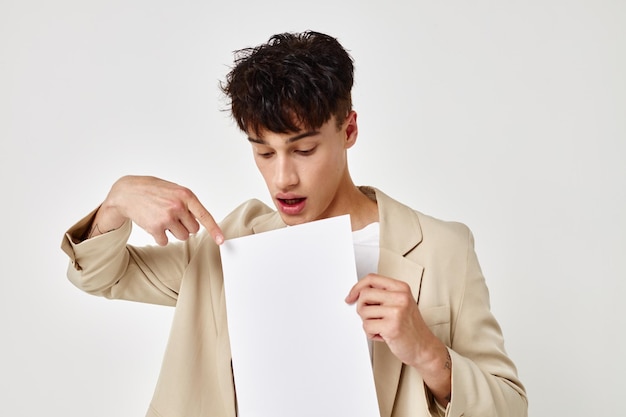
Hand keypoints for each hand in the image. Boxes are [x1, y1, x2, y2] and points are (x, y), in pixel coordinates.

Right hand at [91, 175, 223, 245]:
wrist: (127, 192)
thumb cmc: (153, 190)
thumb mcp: (174, 190)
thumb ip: (188, 203)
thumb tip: (200, 222)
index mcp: (186, 195)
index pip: (205, 216)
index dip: (214, 230)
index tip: (221, 241)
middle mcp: (178, 206)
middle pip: (194, 230)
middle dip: (185, 226)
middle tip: (172, 216)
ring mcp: (167, 218)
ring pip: (182, 237)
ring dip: (174, 232)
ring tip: (163, 219)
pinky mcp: (155, 228)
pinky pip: (165, 242)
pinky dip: (160, 237)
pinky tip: (153, 224)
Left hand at [345, 274, 430, 365]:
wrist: (424, 347)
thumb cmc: (410, 327)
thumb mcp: (401, 303)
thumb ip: (383, 295)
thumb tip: (357, 294)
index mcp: (401, 288)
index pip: (371, 279)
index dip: (357, 287)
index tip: (351, 297)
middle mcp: (400, 297)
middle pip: (364, 294)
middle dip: (362, 308)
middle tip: (370, 317)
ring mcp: (396, 311)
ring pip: (363, 311)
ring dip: (367, 323)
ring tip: (380, 327)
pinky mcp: (391, 326)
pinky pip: (367, 326)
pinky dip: (371, 333)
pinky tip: (382, 335)